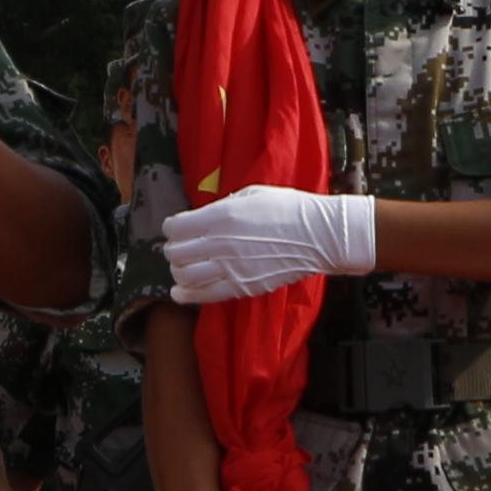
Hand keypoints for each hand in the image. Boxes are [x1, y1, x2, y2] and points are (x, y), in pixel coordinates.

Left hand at [164, 186, 378, 303]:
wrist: (318, 236)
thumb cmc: (288, 209)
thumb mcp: (251, 195)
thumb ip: (222, 207)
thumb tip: (203, 217)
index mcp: (221, 216)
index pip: (176, 227)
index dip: (172, 227)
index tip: (177, 228)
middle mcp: (220, 243)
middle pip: (176, 253)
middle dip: (174, 250)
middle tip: (181, 248)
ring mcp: (230, 268)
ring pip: (185, 276)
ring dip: (179, 271)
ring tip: (184, 268)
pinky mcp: (241, 287)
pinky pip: (203, 295)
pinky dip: (186, 294)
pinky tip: (180, 292)